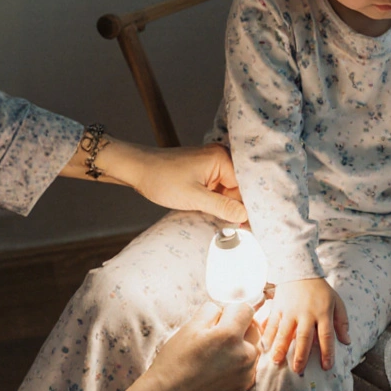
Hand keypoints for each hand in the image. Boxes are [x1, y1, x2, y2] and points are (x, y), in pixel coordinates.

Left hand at [79, 137, 247, 223]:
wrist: (137, 169)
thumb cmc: (161, 179)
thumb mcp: (193, 197)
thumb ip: (222, 207)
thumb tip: (245, 217)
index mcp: (222, 158)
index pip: (246, 186)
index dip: (250, 207)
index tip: (253, 227)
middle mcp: (221, 158)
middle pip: (240, 189)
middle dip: (239, 209)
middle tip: (242, 232)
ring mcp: (212, 166)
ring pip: (230, 192)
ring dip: (228, 208)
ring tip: (230, 226)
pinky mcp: (204, 174)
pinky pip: (219, 191)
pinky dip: (218, 204)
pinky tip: (218, 217)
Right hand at [98, 301, 259, 390]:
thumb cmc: (175, 361)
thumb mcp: (189, 327)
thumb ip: (212, 311)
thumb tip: (224, 308)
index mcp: (230, 336)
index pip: (247, 308)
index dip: (232, 309)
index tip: (221, 315)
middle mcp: (244, 355)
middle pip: (254, 327)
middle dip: (240, 325)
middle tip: (217, 332)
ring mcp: (246, 373)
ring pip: (254, 346)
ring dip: (242, 343)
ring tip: (218, 351)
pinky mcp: (244, 385)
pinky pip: (249, 364)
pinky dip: (240, 360)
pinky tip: (220, 365)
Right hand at [262, 279, 350, 372]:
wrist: (299, 270)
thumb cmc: (320, 289)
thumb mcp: (336, 302)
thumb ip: (342, 322)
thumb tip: (347, 342)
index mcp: (323, 313)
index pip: (326, 336)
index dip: (327, 352)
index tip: (326, 366)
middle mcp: (306, 313)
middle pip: (304, 337)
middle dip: (301, 355)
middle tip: (298, 370)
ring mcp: (290, 310)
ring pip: (285, 331)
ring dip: (281, 347)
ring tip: (276, 361)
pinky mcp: (278, 307)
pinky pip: (272, 323)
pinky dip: (268, 335)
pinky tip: (265, 347)